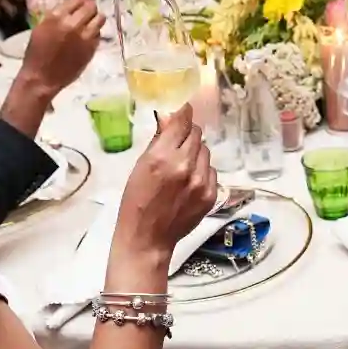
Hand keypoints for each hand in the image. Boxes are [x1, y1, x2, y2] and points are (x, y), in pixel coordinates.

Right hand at [19, 0, 101, 94]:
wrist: (42, 78)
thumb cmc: (37, 54)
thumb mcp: (41, 28)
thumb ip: (56, 16)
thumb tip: (71, 8)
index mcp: (56, 17)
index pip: (76, 0)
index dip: (80, 1)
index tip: (81, 4)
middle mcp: (72, 24)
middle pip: (91, 7)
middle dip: (90, 7)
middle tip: (89, 11)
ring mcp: (84, 37)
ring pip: (100, 19)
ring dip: (96, 18)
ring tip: (91, 23)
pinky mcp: (91, 48)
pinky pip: (98, 34)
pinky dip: (95, 33)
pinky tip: (88, 37)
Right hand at [113, 106, 217, 257]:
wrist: (148, 238)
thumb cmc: (137, 201)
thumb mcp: (140, 166)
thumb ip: (158, 140)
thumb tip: (168, 117)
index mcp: (163, 157)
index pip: (183, 120)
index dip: (184, 113)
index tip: (183, 110)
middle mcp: (185, 166)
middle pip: (197, 134)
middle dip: (187, 135)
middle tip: (177, 144)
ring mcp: (201, 181)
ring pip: (206, 151)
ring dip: (196, 153)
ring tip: (182, 167)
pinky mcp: (211, 194)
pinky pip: (211, 170)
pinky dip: (202, 171)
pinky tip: (189, 182)